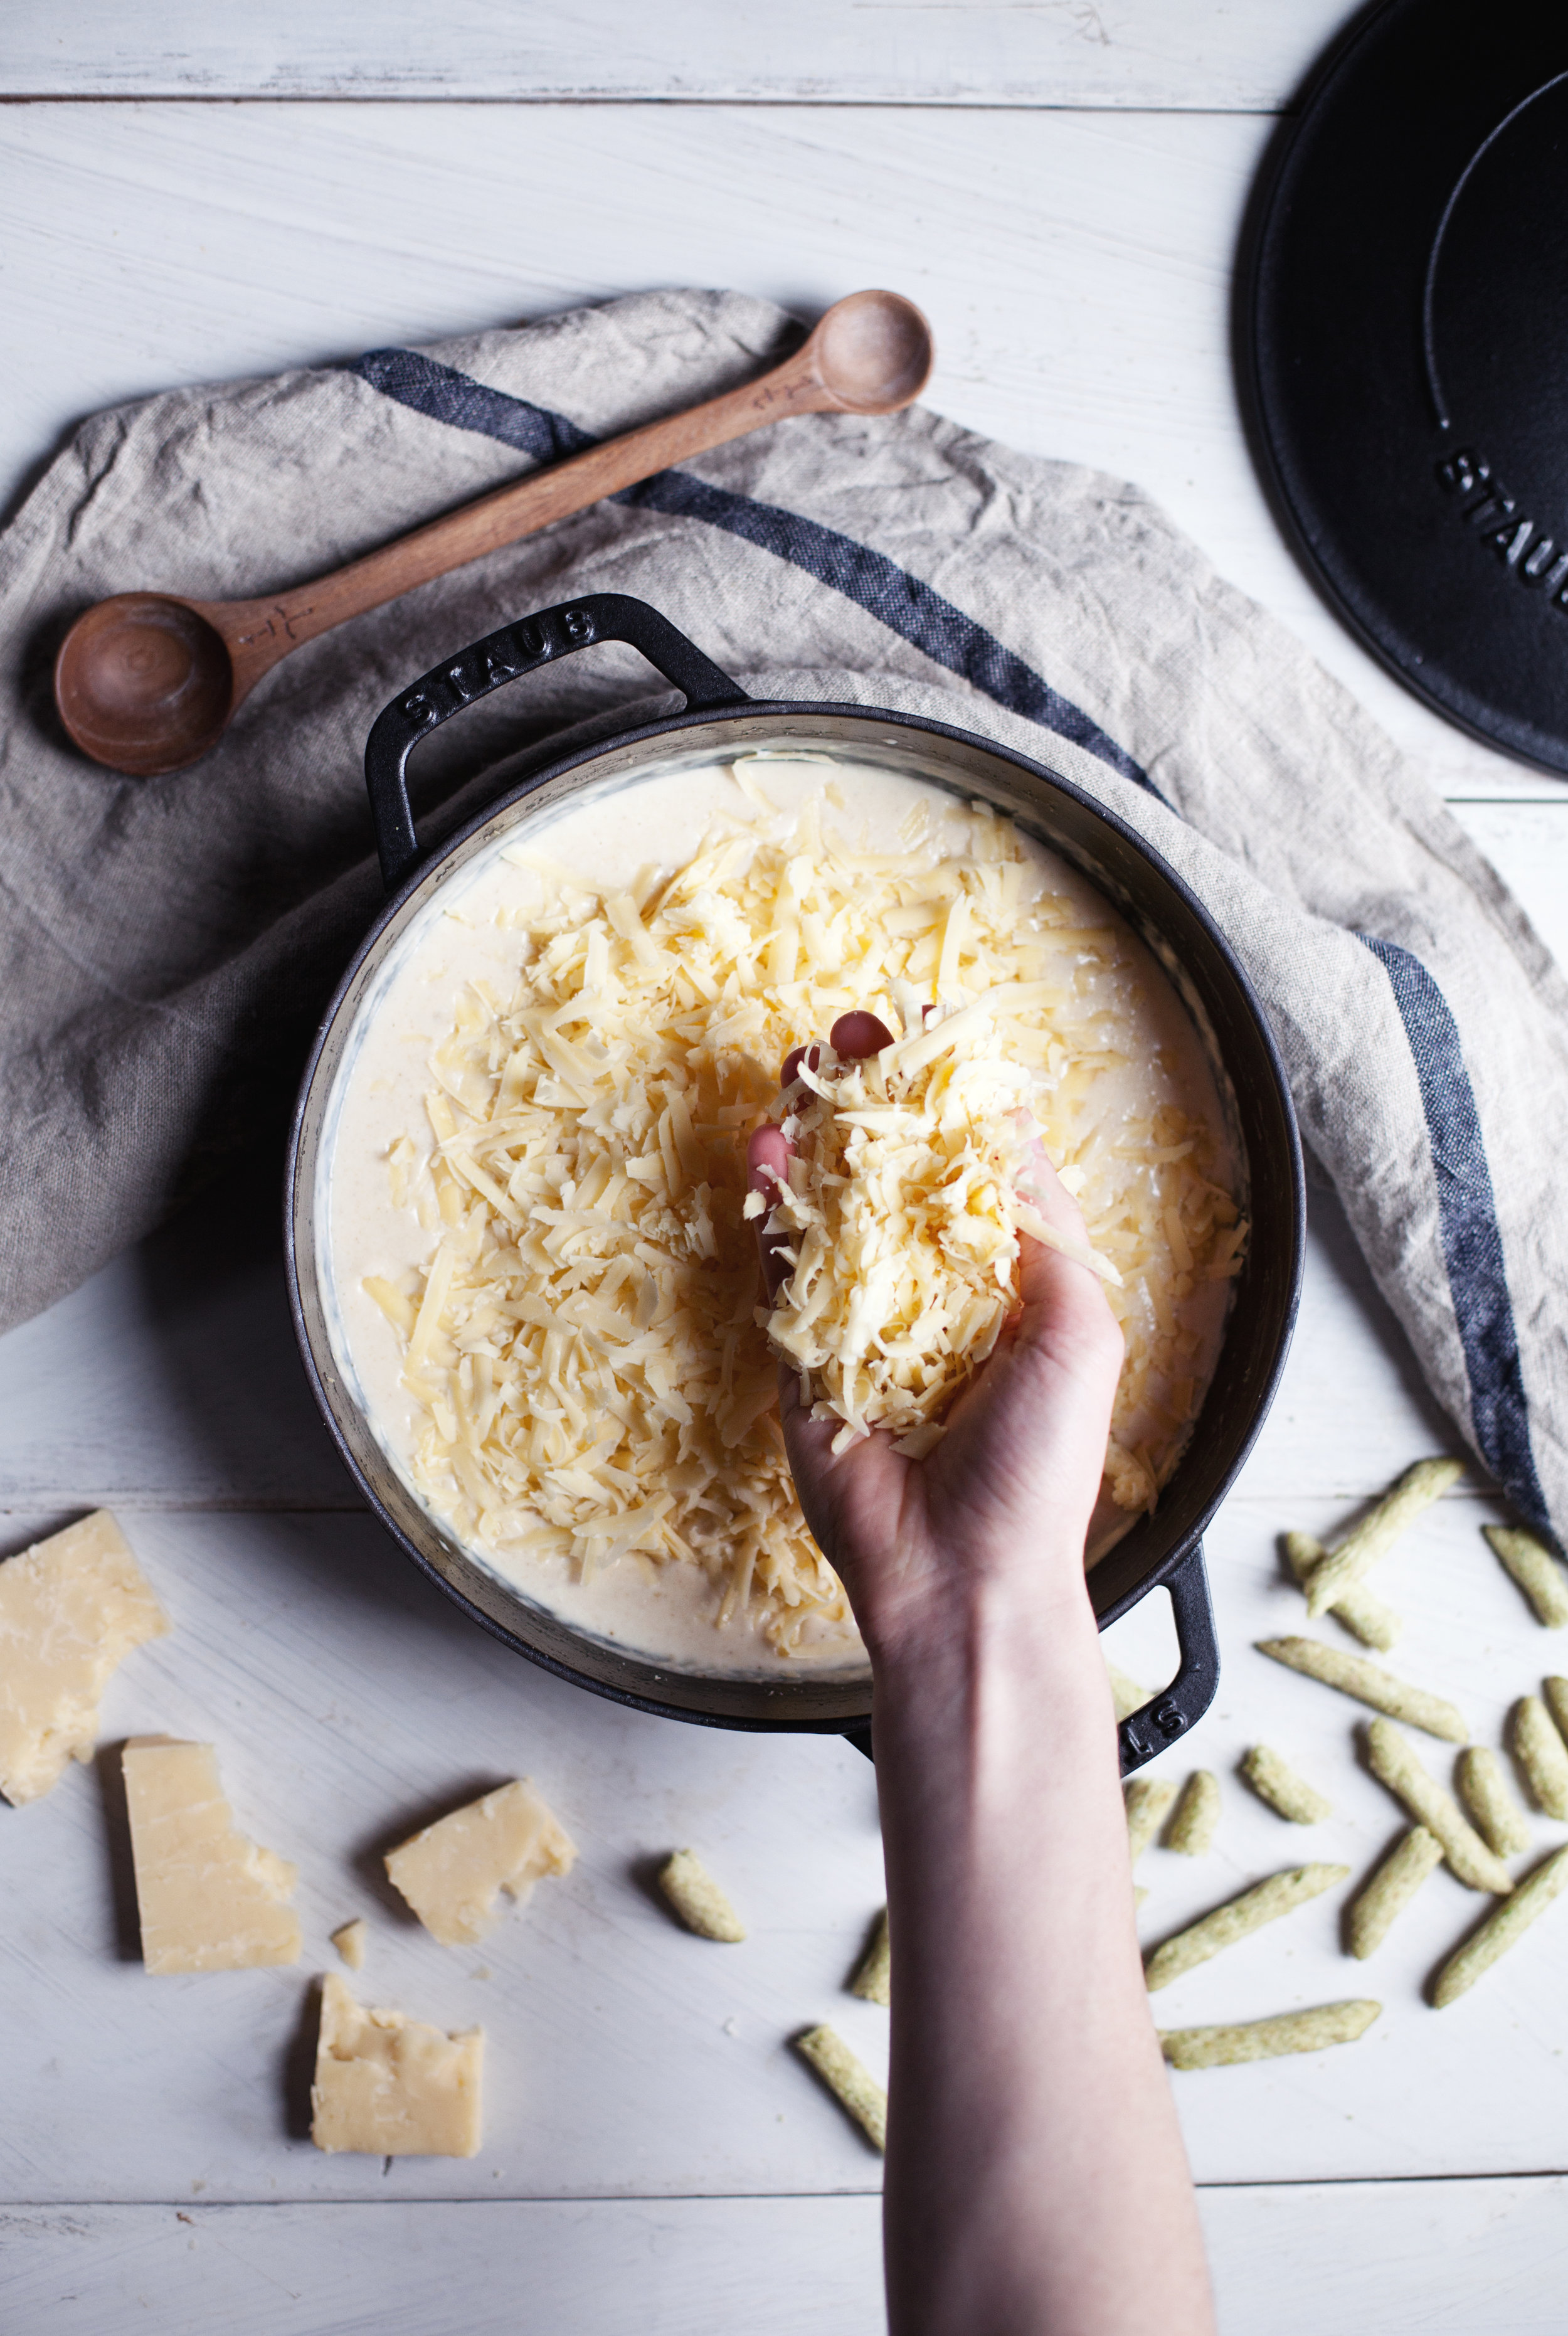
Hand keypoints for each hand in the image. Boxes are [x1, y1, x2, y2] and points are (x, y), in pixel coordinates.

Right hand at [746, 1013, 1123, 1661]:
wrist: (966, 1575)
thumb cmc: (1040, 1463)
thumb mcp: (1078, 1326)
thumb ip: (1040, 1226)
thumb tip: (1006, 1127)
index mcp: (1000, 1275)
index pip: (964, 1161)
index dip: (940, 1096)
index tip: (915, 1036)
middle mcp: (927, 1286)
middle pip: (885, 1168)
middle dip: (862, 1098)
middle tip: (842, 1039)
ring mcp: (859, 1317)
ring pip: (825, 1206)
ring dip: (808, 1135)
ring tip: (797, 1076)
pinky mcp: (802, 1356)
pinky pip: (779, 1271)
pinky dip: (771, 1210)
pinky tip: (768, 1158)